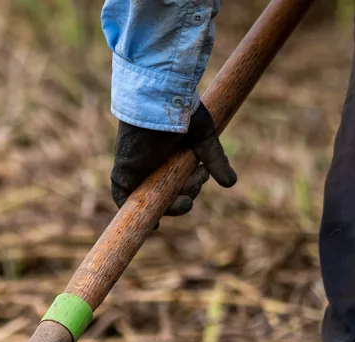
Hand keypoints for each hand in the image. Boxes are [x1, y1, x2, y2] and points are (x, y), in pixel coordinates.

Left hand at [111, 104, 236, 215]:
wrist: (163, 104)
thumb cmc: (183, 115)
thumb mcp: (204, 140)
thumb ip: (215, 162)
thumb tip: (231, 183)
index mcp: (169, 157)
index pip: (175, 184)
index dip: (183, 196)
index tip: (191, 199)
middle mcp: (153, 165)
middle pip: (170, 196)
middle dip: (189, 194)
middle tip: (198, 179)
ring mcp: (138, 171)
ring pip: (156, 201)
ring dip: (176, 204)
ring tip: (188, 188)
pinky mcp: (124, 174)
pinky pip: (125, 200)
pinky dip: (139, 213)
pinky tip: (156, 223)